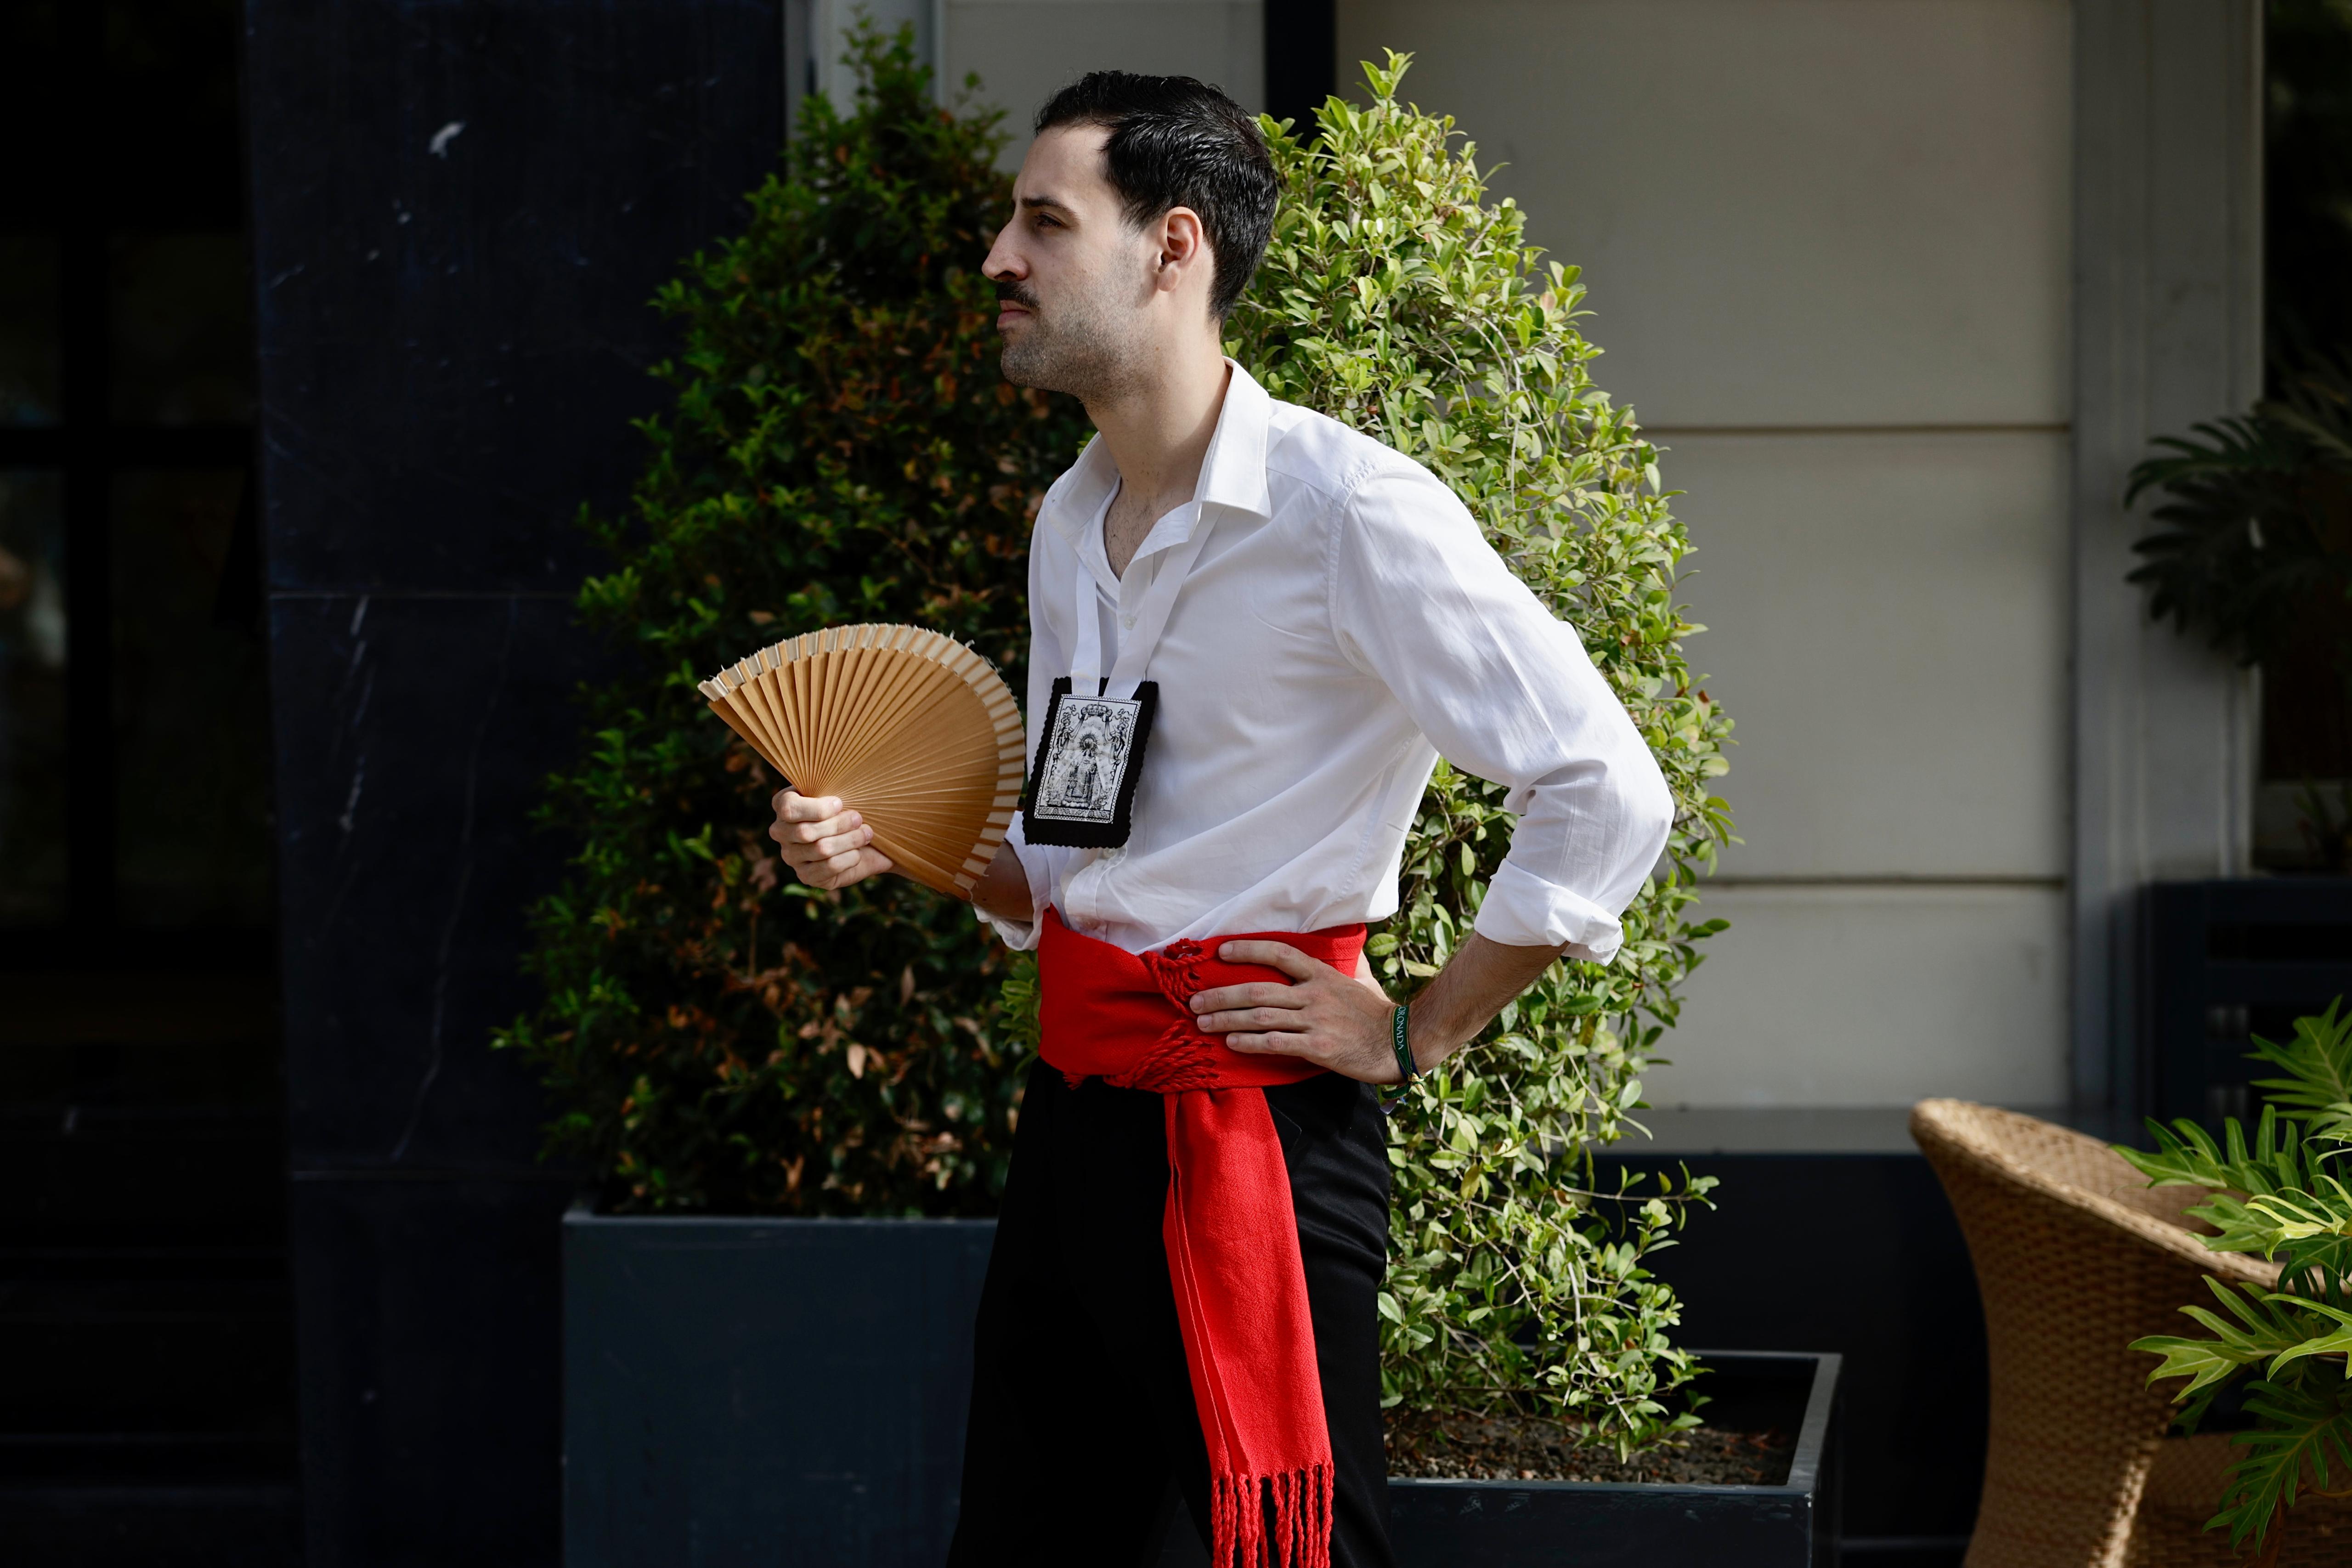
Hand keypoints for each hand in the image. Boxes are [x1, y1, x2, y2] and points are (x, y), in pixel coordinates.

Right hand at [769, 790, 891, 889]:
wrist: (864, 840)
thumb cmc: (849, 809)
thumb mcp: (841, 793)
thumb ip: (834, 786)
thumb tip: (842, 781)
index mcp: (783, 805)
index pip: (788, 808)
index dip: (816, 808)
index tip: (841, 803)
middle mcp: (780, 831)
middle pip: (806, 831)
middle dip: (839, 825)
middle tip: (859, 818)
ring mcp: (790, 856)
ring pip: (821, 849)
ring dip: (849, 840)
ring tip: (866, 833)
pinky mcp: (805, 876)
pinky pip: (828, 868)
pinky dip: (848, 858)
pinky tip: (858, 852)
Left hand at [1189, 941, 1410, 1084]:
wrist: (1399, 1043)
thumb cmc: (1374, 1013)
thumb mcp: (1356, 979)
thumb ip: (1337, 964)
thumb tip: (1330, 944)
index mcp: (1321, 975)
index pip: (1279, 953)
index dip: (1247, 950)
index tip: (1220, 953)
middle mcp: (1314, 994)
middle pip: (1257, 989)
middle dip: (1221, 995)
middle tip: (1195, 1001)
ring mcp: (1315, 1021)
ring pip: (1260, 1016)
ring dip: (1227, 1020)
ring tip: (1203, 1022)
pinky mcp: (1317, 1048)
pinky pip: (1276, 1043)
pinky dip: (1250, 1043)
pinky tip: (1232, 1043)